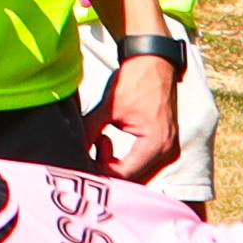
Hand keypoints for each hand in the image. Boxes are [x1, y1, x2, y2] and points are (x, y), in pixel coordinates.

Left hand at [87, 49, 186, 185]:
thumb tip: (73, 152)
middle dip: (106, 173)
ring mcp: (169, 152)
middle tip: (87, 152)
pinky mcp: (164, 148)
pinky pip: (141, 166)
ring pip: (136, 176)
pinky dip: (122, 162)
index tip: (81, 163)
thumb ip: (89, 131)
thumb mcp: (108, 107)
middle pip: (132, 181)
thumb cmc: (134, 80)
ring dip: (114, 168)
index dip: (100, 174)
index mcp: (157, 144)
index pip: (125, 175)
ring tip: (99, 141)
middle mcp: (168, 153)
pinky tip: (106, 143)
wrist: (155, 62)